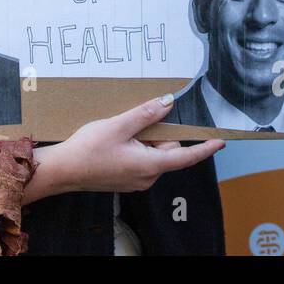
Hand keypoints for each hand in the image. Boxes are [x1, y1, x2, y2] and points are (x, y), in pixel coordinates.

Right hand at [23, 95, 223, 203]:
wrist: (63, 170)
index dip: (204, 149)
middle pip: (167, 151)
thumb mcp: (118, 126)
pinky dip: (135, 148)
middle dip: (157, 135)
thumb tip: (168, 103)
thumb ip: (145, 114)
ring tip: (120, 132)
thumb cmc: (87, 150)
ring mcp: (136, 180)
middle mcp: (146, 177)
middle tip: (135, 123)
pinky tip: (116, 141)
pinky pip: (141, 160)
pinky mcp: (126, 179)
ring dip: (144, 140)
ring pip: (153, 155)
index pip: (186, 158)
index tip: (220, 142)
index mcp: (149, 165)